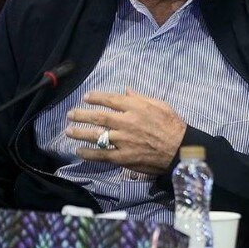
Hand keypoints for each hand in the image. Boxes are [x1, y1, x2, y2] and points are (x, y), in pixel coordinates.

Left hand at [65, 88, 186, 174]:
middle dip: (82, 115)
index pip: (111, 100)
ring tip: (69, 131)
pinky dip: (89, 153)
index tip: (86, 97)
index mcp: (136, 108)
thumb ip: (141, 98)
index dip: (96, 98)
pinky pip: (102, 155)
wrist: (179, 149)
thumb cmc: (172, 125)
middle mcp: (127, 122)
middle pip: (99, 117)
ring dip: (80, 133)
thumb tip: (126, 90)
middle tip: (70, 114)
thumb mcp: (160, 105)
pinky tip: (79, 151)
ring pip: (96, 135)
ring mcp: (123, 140)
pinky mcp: (123, 157)